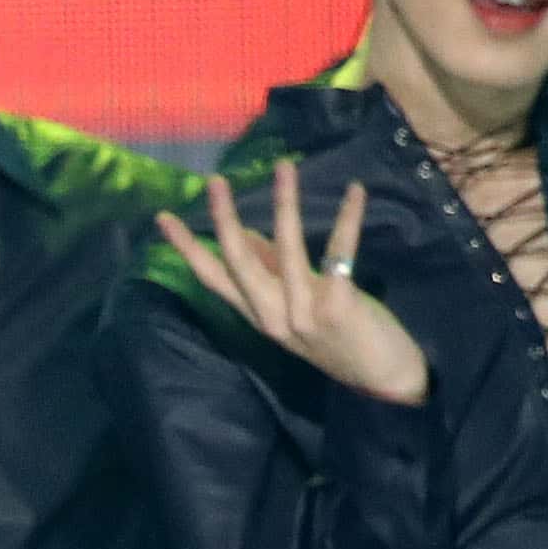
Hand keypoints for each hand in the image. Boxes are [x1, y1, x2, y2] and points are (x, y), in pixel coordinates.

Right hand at [154, 163, 429, 406]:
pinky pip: (338, 256)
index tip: (164, 218)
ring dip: (285, 204)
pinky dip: (348, 221)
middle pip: (238, 262)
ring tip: (284, 168)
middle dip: (224, 219)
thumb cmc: (342, 340)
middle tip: (215, 181)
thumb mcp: (299, 309)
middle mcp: (273, 316)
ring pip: (285, 250)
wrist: (383, 380)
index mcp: (259, 316)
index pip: (213, 278)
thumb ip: (274, 276)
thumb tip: (249, 234)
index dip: (187, 248)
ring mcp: (303, 314)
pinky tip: (355, 192)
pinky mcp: (337, 308)